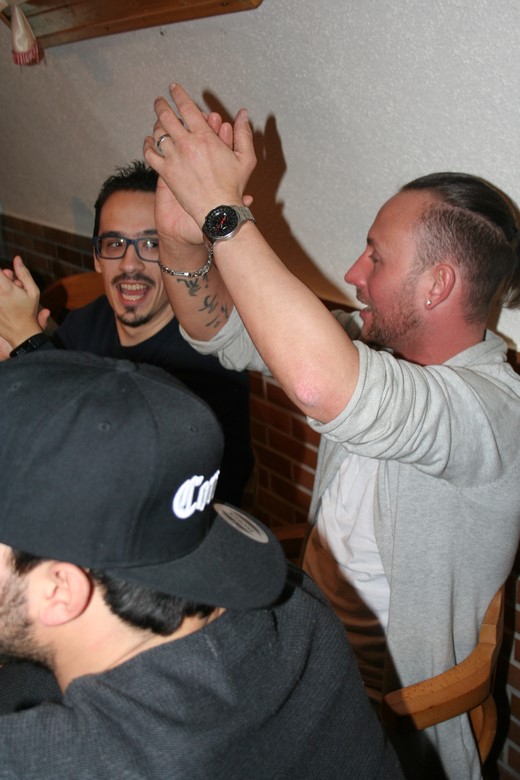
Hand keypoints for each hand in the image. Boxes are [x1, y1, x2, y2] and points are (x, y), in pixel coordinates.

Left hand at [0, 256, 42, 345]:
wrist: (21, 333)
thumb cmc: (29, 313)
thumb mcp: (33, 292)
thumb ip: (24, 274)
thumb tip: (17, 259)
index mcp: (6, 289)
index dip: (3, 273)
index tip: (8, 276)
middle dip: (3, 280)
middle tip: (13, 285)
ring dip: (2, 289)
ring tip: (8, 297)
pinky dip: (1, 300)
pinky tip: (6, 306)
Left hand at [143, 83, 256, 227]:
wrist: (218, 211)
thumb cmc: (233, 187)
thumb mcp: (245, 158)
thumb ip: (243, 133)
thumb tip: (243, 113)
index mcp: (205, 137)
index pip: (187, 107)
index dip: (178, 94)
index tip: (173, 88)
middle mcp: (186, 144)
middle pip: (166, 116)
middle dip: (161, 105)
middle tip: (160, 101)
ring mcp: (174, 158)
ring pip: (158, 133)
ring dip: (156, 125)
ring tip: (158, 122)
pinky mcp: (166, 173)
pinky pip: (150, 154)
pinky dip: (148, 145)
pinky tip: (149, 142)